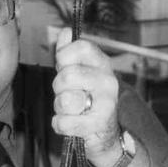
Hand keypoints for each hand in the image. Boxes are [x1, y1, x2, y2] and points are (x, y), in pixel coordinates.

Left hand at [52, 27, 121, 166]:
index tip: (63, 67)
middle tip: (67, 94)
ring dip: (60, 108)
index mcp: (103, 64)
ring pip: (65, 101)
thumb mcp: (78, 72)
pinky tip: (70, 124)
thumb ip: (68, 52)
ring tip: (71, 110)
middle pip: (66, 76)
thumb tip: (65, 32)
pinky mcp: (100, 124)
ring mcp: (107, 103)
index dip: (64, 56)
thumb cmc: (87, 99)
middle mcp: (108, 81)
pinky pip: (64, 122)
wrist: (104, 134)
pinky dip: (60, 125)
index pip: (81, 46)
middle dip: (58, 88)